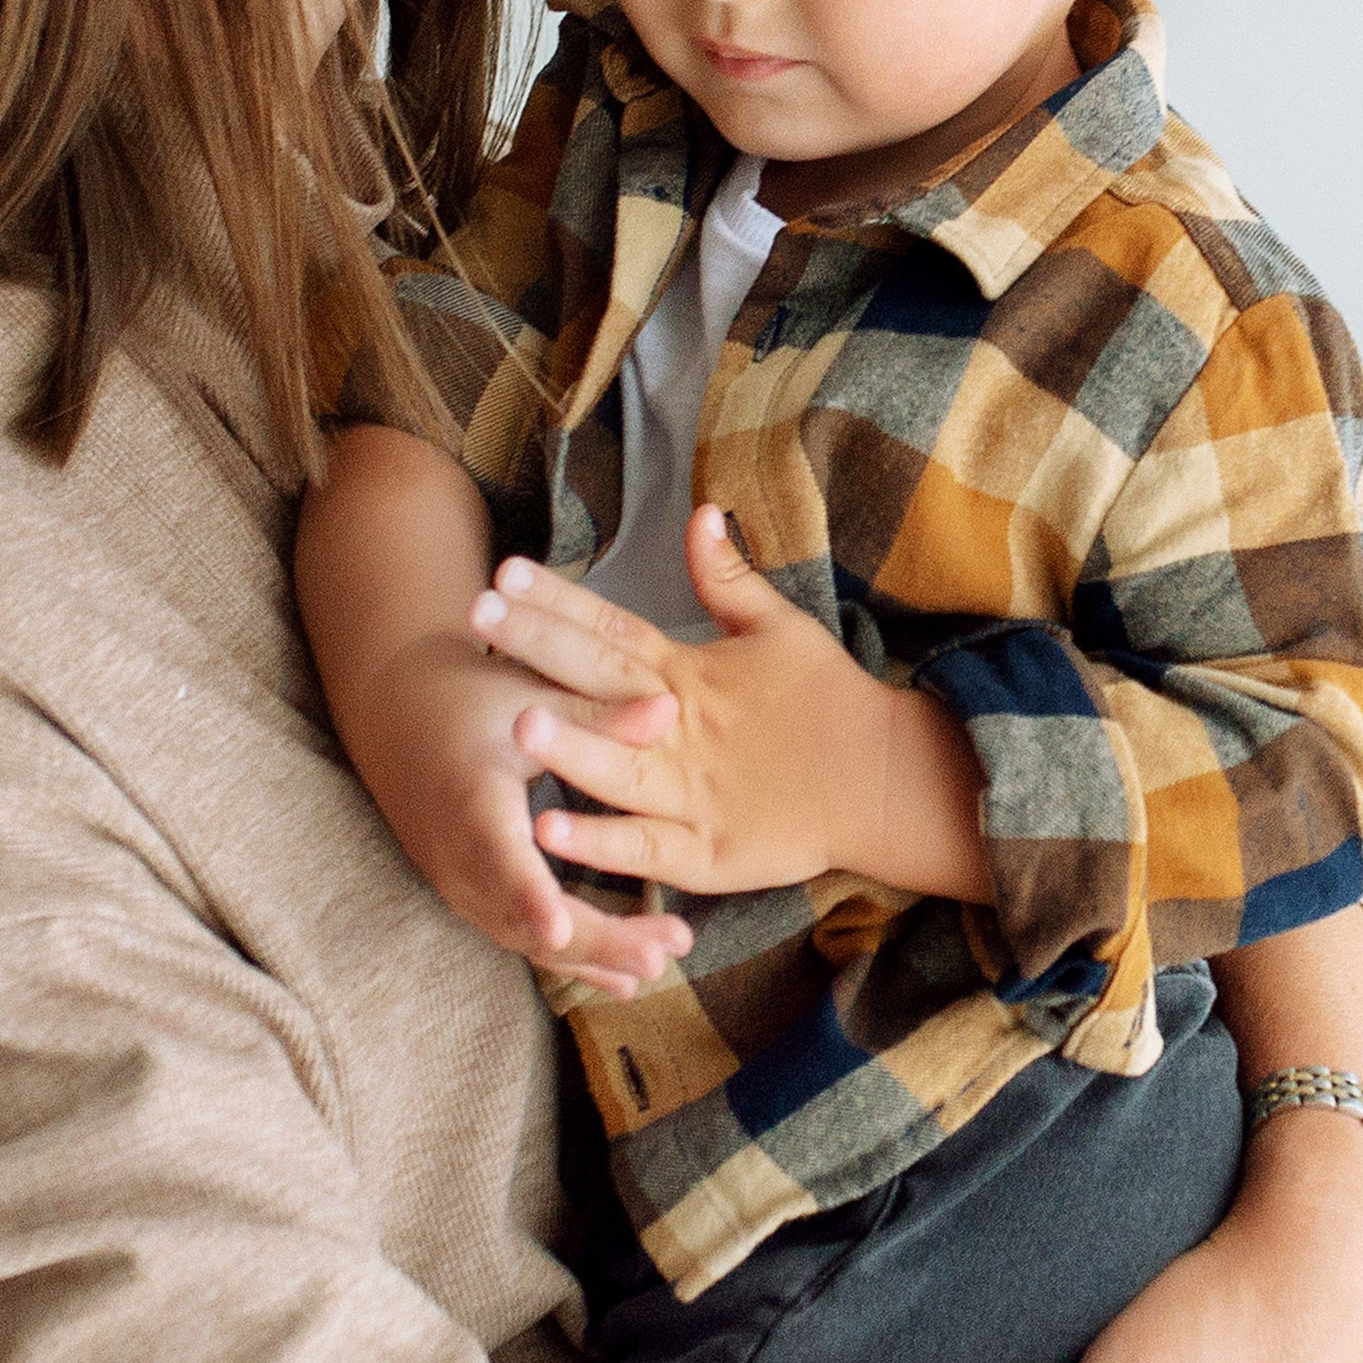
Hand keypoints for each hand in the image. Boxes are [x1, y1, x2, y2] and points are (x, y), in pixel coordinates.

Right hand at [334, 623, 694, 998]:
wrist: (394, 711)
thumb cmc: (469, 697)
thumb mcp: (533, 701)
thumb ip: (601, 717)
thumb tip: (669, 708)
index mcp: (471, 799)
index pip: (498, 855)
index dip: (527, 895)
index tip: (557, 928)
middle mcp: (457, 853)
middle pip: (522, 916)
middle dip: (591, 942)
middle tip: (659, 956)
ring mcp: (459, 882)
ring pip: (525, 937)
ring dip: (592, 956)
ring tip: (661, 962)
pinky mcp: (470, 894)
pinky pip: (520, 937)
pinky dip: (571, 958)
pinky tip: (625, 981)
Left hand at [467, 508, 991, 903]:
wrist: (882, 781)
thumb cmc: (824, 700)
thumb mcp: (778, 628)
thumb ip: (728, 578)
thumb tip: (701, 511)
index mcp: (689, 672)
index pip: (614, 627)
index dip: (560, 600)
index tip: (504, 570)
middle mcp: (681, 728)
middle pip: (604, 683)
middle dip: (540, 649)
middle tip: (479, 616)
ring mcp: (691, 792)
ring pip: (618, 769)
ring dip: (569, 748)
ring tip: (512, 725)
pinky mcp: (706, 851)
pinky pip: (643, 848)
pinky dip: (599, 842)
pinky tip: (547, 831)